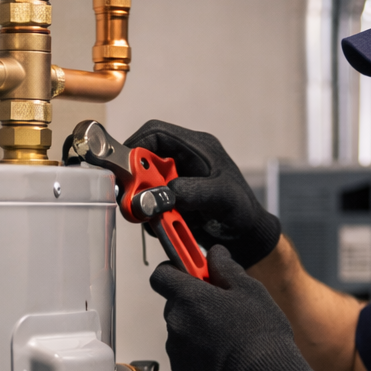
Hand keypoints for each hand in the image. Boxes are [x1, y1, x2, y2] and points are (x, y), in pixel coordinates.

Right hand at [125, 119, 280, 269]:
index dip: (136, 146)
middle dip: (137, 181)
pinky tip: (165, 226)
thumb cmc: (242, 212)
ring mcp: (178, 180)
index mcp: (198, 147)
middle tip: (135, 200)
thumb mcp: (222, 198)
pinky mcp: (173, 199)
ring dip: (144, 202)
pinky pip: (152, 202)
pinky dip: (152, 215)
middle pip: (145, 159)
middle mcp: (185, 159)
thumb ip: (191, 193)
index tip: (124, 169)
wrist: (246, 237)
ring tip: (157, 218)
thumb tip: (159, 194)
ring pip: (145, 183)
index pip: (156, 133)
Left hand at [150, 246, 334, 370]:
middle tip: (220, 306)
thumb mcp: (249, 289)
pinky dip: (198, 352)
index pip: (161, 275)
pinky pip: (185, 354)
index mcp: (189, 296)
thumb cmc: (260, 334)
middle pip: (174, 303)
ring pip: (181, 329)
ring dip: (196, 328)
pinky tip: (222, 354)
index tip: (191, 271)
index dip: (175, 271)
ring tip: (226, 336)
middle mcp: (176, 322)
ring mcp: (177, 349)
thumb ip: (225, 266)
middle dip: (192, 301)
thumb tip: (214, 254)